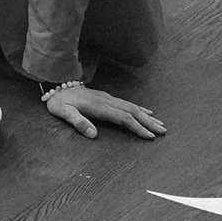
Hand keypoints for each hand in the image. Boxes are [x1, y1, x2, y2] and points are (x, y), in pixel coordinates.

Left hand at [45, 84, 165, 139]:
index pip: (123, 118)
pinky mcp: (107, 98)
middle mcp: (108, 101)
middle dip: (149, 122)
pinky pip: (128, 104)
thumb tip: (93, 135)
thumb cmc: (60, 101)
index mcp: (100, 107)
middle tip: (163, 131)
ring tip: (160, 124)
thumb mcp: (64, 112)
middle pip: (133, 112)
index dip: (137, 127)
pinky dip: (140, 109)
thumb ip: (78, 122)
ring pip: (132, 107)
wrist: (58, 84)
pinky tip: (147, 112)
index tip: (150, 136)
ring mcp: (109, 98)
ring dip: (147, 116)